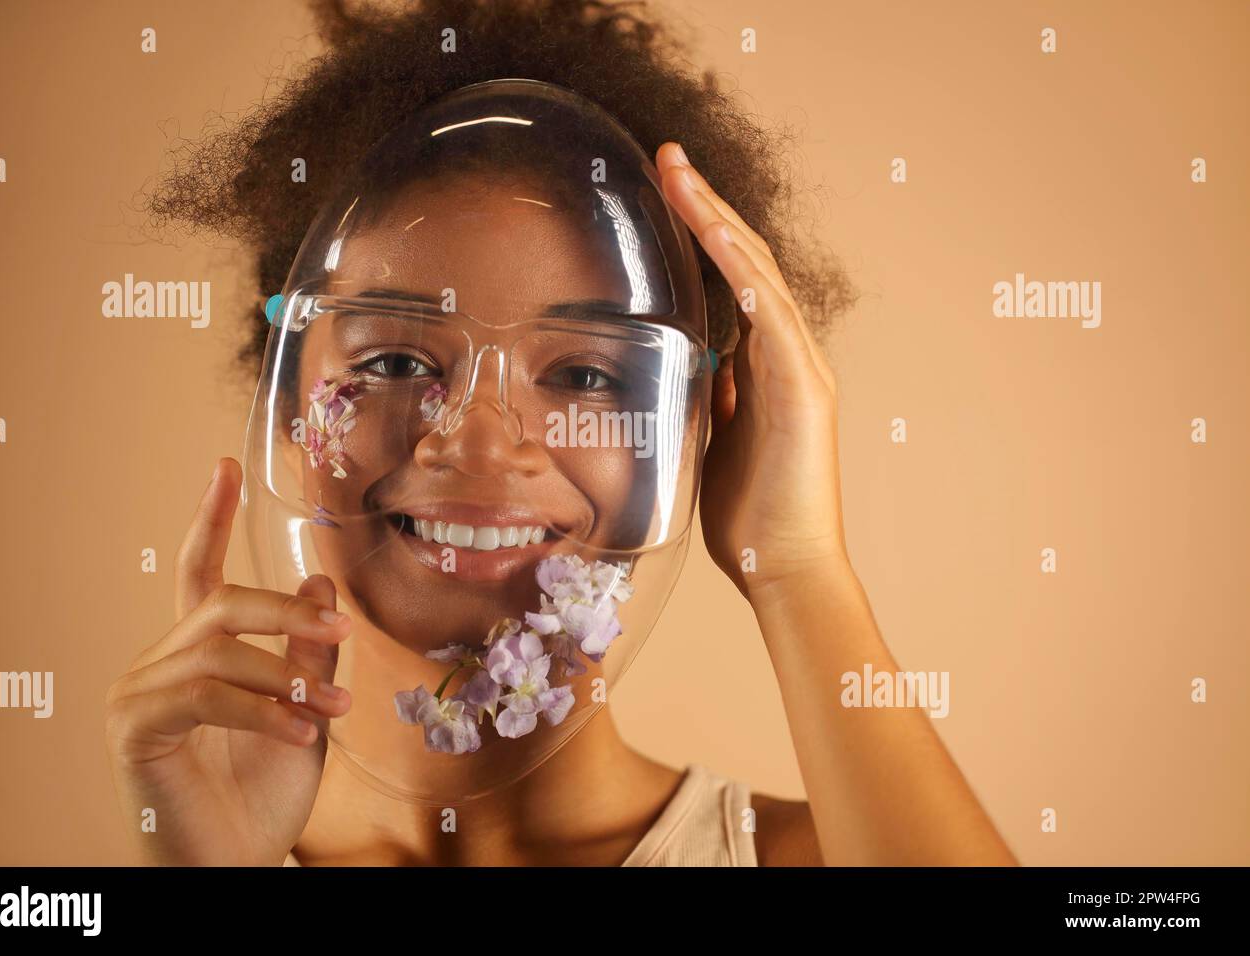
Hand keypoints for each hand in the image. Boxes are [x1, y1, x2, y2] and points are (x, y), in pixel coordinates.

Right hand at [104, 458, 351, 864]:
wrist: (233, 865)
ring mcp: (138, 694)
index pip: (199, 573)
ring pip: (218, 647)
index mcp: (197, 655)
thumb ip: (306, 650)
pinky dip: (260, 707)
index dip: (212, 519)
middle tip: (344, 635)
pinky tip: (300, 729)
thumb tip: (318, 582)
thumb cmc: (263, 796)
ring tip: (333, 709)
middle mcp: (159, 664)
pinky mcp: (133, 728)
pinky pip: (203, 693)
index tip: (225, 466)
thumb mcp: (304, 710)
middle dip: (286, 613)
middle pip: (221, 603)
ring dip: (286, 673)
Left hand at [656, 143, 850, 601]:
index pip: (732, 280)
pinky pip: (771, 315)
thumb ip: (713, 399)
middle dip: (705, 205)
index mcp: (765, 365)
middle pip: (745, 260)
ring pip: (759, 273)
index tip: (665, 190)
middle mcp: (788, 355)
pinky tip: (713, 230)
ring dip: (717, 220)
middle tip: (666, 156)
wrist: (784, 569)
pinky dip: (743, 270)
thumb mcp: (713, 441)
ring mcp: (801, 367)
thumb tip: (700, 366)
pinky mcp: (803, 389)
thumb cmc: (747, 517)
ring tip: (679, 173)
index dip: (701, 231)